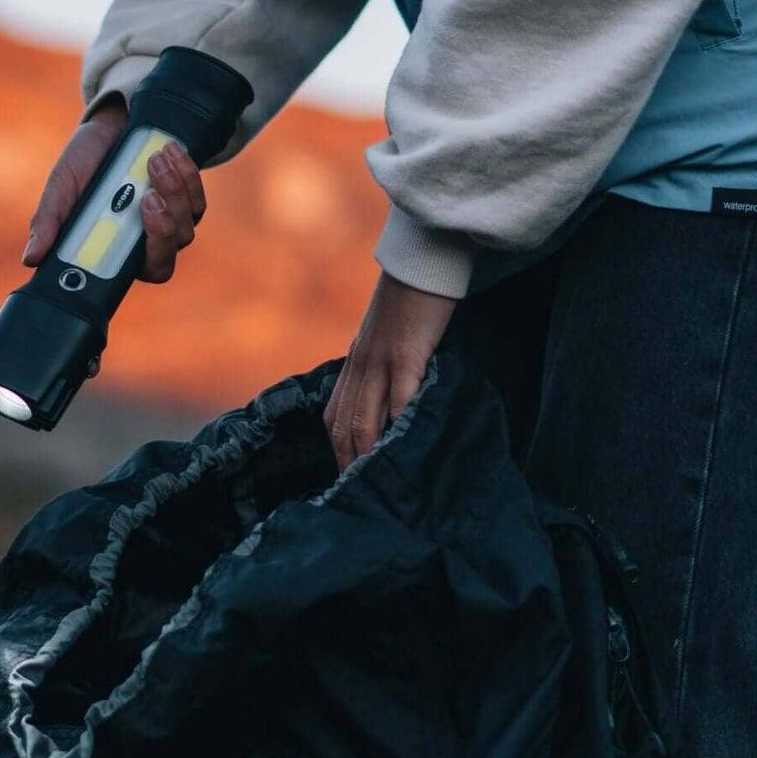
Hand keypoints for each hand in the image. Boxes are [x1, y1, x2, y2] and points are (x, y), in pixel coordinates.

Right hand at [23, 96, 206, 290]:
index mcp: (120, 250)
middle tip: (148, 196)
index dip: (150, 255)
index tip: (136, 226)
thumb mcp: (61, 189)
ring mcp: (174, 218)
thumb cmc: (84, 165)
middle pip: (170, 252)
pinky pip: (197, 194)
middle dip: (163, 226)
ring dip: (173, 190)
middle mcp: (149, 240)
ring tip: (154, 158)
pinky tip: (170, 151)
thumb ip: (49, 222)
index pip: (147, 271)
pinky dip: (186, 172)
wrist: (110, 126)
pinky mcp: (189, 196)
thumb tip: (30, 258)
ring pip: (187, 222)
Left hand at [324, 271, 457, 469]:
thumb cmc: (412, 299)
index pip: (334, 418)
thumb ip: (386, 369)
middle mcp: (360, 366)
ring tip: (377, 487)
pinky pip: (400, 397)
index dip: (337, 452)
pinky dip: (399, 425)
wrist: (422, 259)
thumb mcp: (388, 338)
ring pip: (364, 419)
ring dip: (367, 456)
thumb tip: (397, 404)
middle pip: (343, 426)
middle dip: (347, 465)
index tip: (345, 480)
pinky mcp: (407, 354)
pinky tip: (404, 449)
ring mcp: (380, 361)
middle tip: (357, 498)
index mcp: (355, 364)